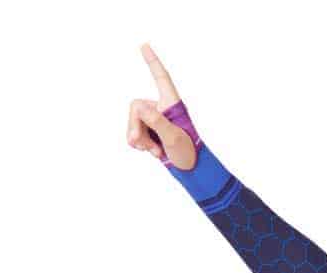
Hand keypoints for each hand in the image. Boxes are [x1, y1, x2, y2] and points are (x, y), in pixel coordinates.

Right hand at [126, 42, 196, 169]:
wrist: (193, 171)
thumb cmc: (189, 154)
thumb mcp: (173, 138)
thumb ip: (156, 121)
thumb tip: (139, 108)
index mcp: (171, 104)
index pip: (161, 78)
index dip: (152, 61)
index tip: (144, 45)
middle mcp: (161, 108)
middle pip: (136, 107)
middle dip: (136, 127)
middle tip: (143, 145)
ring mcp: (155, 120)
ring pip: (133, 122)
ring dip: (140, 139)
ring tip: (155, 152)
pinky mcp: (151, 132)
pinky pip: (135, 133)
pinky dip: (139, 144)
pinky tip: (153, 152)